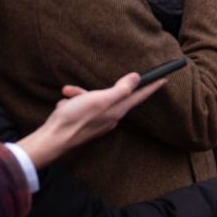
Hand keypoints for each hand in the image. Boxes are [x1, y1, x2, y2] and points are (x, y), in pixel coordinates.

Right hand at [17, 72, 166, 169]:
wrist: (53, 138)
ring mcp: (98, 121)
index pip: (139, 96)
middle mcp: (111, 116)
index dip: (151, 86)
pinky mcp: (86, 123)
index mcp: (118, 110)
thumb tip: (136, 78)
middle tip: (76, 91)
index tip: (163, 79)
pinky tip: (63, 105)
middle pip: (112, 96)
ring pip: (92, 100)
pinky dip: (72, 103)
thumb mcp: (100, 99)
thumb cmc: (76, 118)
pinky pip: (82, 107)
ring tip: (67, 96)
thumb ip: (120, 89)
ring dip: (78, 95)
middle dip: (93, 90)